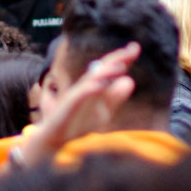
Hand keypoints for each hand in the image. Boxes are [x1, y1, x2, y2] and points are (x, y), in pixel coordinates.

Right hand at [19, 43, 138, 165]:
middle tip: (133, 49)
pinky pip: (77, 96)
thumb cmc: (77, 126)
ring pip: (90, 80)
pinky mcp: (66, 108)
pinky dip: (89, 89)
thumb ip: (114, 97)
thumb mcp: (102, 112)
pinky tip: (101, 85)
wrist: (55, 143)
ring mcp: (74, 97)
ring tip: (122, 65)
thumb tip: (129, 80)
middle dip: (116, 59)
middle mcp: (83, 88)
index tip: (135, 48)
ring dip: (106, 71)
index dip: (121, 58)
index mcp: (93, 88)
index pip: (108, 69)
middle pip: (100, 69)